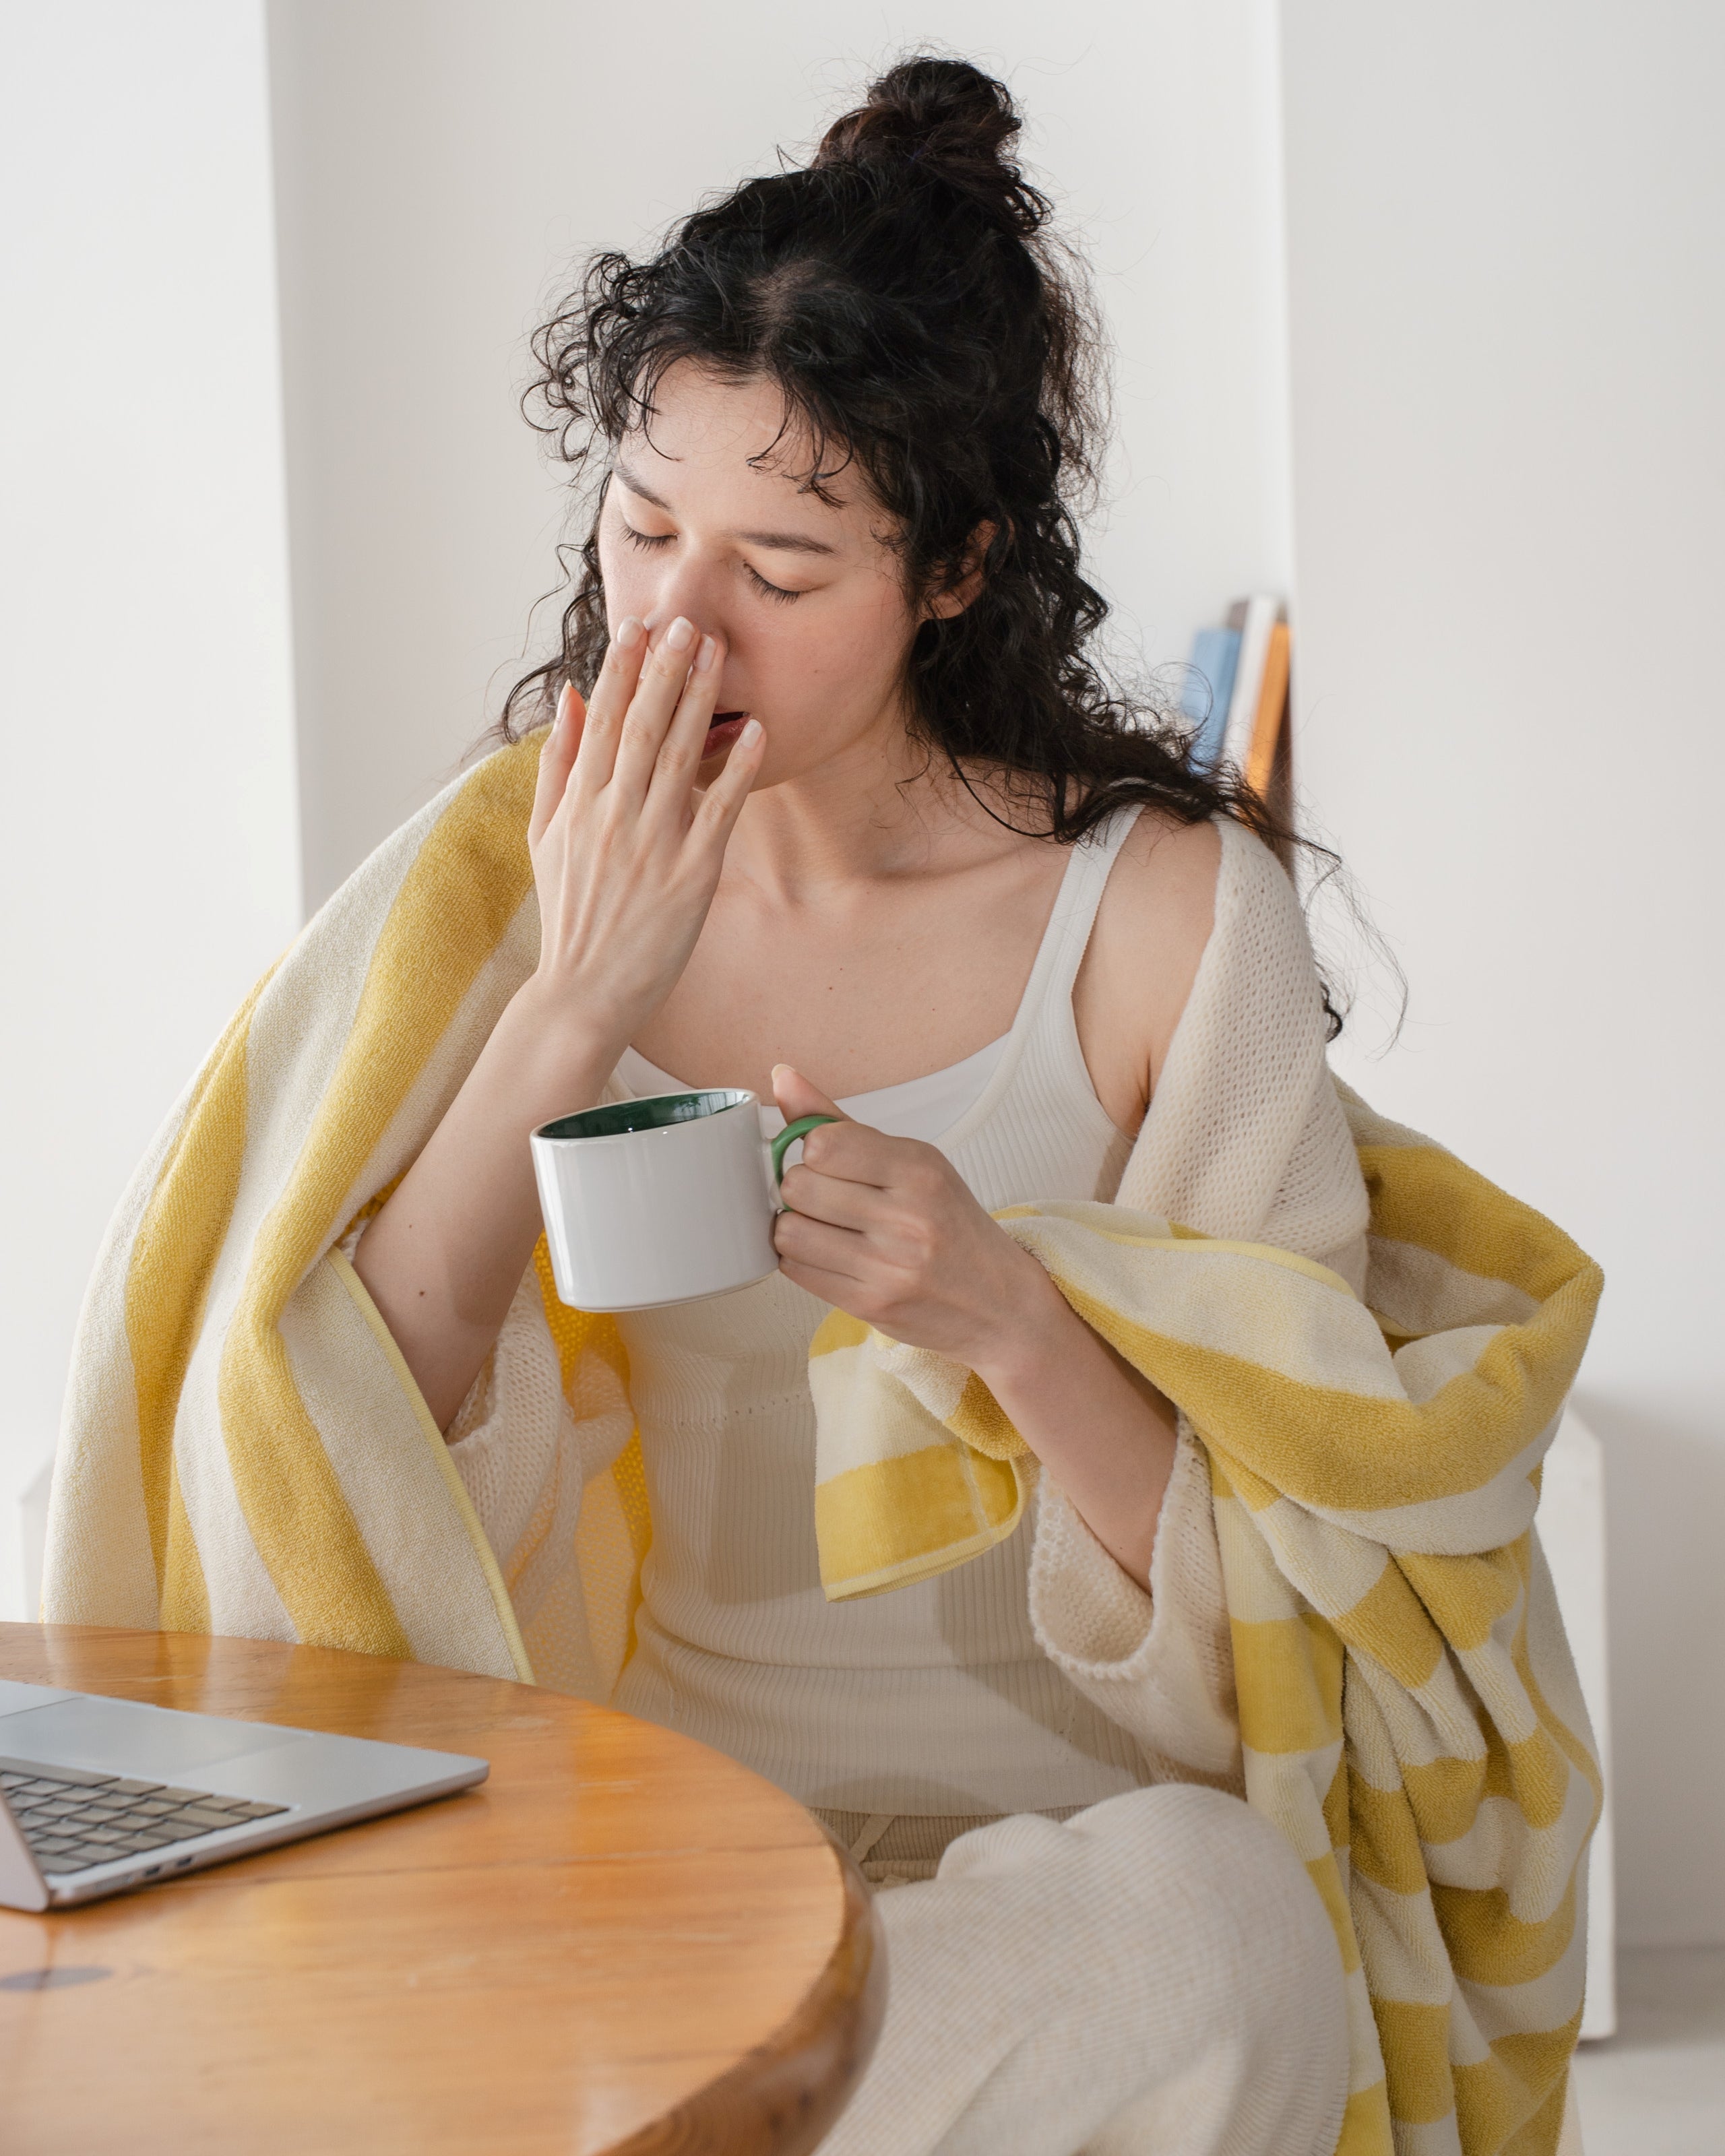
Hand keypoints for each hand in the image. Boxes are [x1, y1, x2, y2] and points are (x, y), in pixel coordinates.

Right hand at [524, 616, 763, 1057]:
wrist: (584, 991)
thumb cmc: (570, 912)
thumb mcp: (545, 835)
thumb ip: (558, 765)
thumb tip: (571, 698)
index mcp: (579, 803)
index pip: (602, 720)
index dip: (623, 669)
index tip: (640, 626)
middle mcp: (614, 815)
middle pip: (643, 726)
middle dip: (666, 669)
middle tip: (688, 621)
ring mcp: (653, 843)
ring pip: (680, 755)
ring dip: (701, 700)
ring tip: (719, 652)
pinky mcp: (692, 874)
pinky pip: (720, 810)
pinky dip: (737, 769)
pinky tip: (755, 730)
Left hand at [770, 1065, 1060, 1377]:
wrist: (999, 1303)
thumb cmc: (951, 1225)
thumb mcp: (912, 1163)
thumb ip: (840, 1123)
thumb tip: (782, 1076)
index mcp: (920, 1169)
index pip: (823, 1144)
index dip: (812, 1150)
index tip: (828, 1159)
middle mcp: (907, 1217)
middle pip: (798, 1186)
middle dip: (801, 1188)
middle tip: (827, 1196)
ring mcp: (889, 1266)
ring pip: (788, 1231)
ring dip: (796, 1227)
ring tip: (826, 1227)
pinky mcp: (870, 1304)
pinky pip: (795, 1270)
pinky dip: (801, 1259)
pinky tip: (831, 1255)